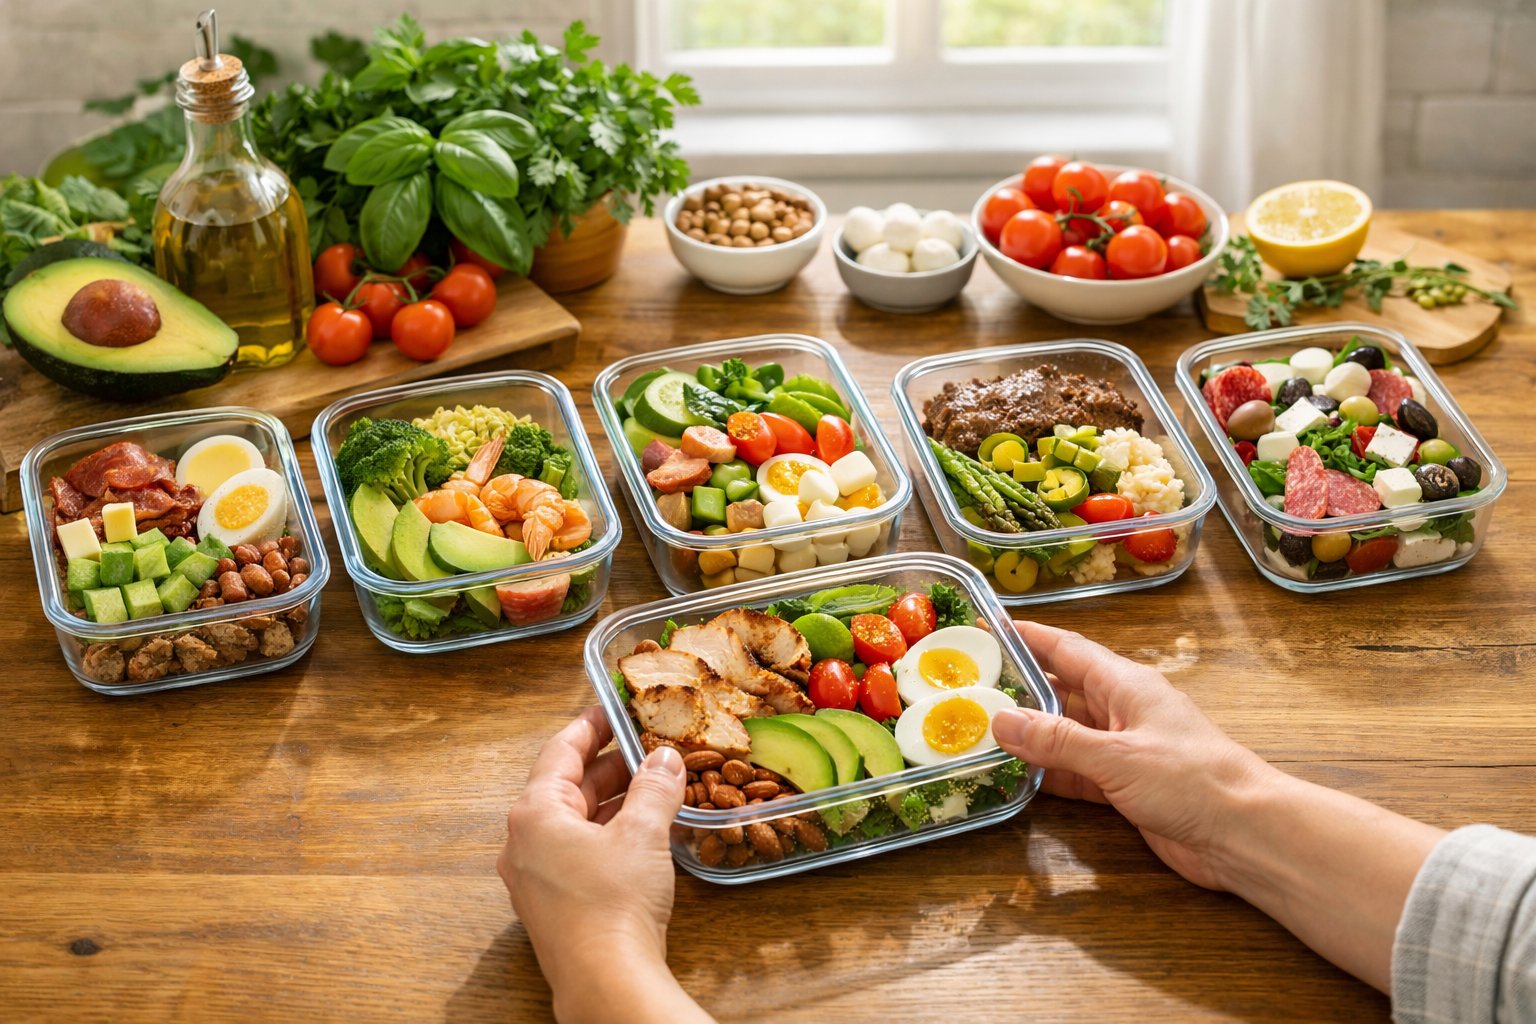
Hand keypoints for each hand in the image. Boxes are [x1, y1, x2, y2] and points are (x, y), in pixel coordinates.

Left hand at [499, 708, 707, 1022]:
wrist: (606, 981)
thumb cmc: (612, 905)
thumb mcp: (642, 834)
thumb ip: (654, 788)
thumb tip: (665, 760)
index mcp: (534, 814)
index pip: (560, 751)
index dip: (590, 726)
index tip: (611, 709)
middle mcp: (525, 842)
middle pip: (566, 786)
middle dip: (609, 766)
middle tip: (645, 746)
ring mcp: (535, 877)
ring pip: (574, 821)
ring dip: (612, 801)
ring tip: (652, 785)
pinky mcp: (554, 904)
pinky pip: (577, 851)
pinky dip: (607, 833)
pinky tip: (641, 832)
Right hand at [992, 621, 1276, 890]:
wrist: (1244, 834)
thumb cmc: (1192, 780)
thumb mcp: (1118, 756)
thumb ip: (1058, 740)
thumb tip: (1000, 719)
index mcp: (1125, 685)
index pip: (1066, 649)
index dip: (1027, 636)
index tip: (986, 626)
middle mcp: (1121, 710)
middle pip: (1059, 691)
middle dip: (1017, 687)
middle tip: (965, 686)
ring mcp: (1123, 750)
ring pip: (1063, 734)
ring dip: (1027, 735)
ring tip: (976, 730)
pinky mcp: (1124, 787)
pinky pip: (1074, 772)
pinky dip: (1047, 773)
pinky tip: (1014, 775)